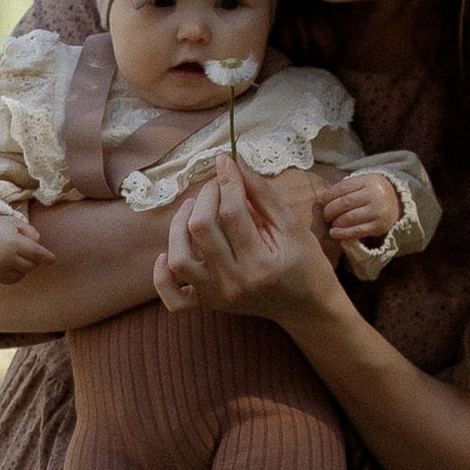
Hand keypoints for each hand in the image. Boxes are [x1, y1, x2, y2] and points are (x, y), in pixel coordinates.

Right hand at [0, 209, 53, 283]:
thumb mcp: (14, 223)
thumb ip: (31, 233)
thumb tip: (39, 248)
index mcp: (14, 242)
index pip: (37, 253)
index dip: (47, 257)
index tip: (54, 260)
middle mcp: (6, 257)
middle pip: (31, 266)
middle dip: (34, 260)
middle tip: (28, 252)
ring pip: (23, 274)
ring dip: (24, 267)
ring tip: (15, 256)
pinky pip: (13, 280)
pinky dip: (16, 274)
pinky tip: (10, 264)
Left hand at [157, 160, 344, 328]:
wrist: (307, 306)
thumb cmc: (305, 262)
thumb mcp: (291, 224)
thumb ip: (262, 193)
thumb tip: (234, 162)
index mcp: (261, 263)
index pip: (232, 212)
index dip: (226, 181)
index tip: (226, 162)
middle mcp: (235, 283)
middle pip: (202, 230)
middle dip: (206, 196)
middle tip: (216, 185)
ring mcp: (218, 296)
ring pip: (181, 258)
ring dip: (179, 227)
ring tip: (192, 209)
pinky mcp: (208, 304)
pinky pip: (173, 298)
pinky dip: (162, 277)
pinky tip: (166, 254)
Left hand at [317, 172, 403, 250]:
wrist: (398, 202)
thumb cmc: (373, 192)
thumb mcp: (363, 183)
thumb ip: (346, 188)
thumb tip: (323, 199)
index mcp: (368, 181)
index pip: (342, 188)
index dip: (328, 196)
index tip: (322, 201)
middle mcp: (374, 195)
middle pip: (344, 203)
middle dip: (330, 210)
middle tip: (325, 215)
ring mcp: (377, 212)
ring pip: (349, 218)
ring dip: (335, 222)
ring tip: (332, 223)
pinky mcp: (378, 226)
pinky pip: (356, 231)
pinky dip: (342, 233)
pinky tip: (334, 233)